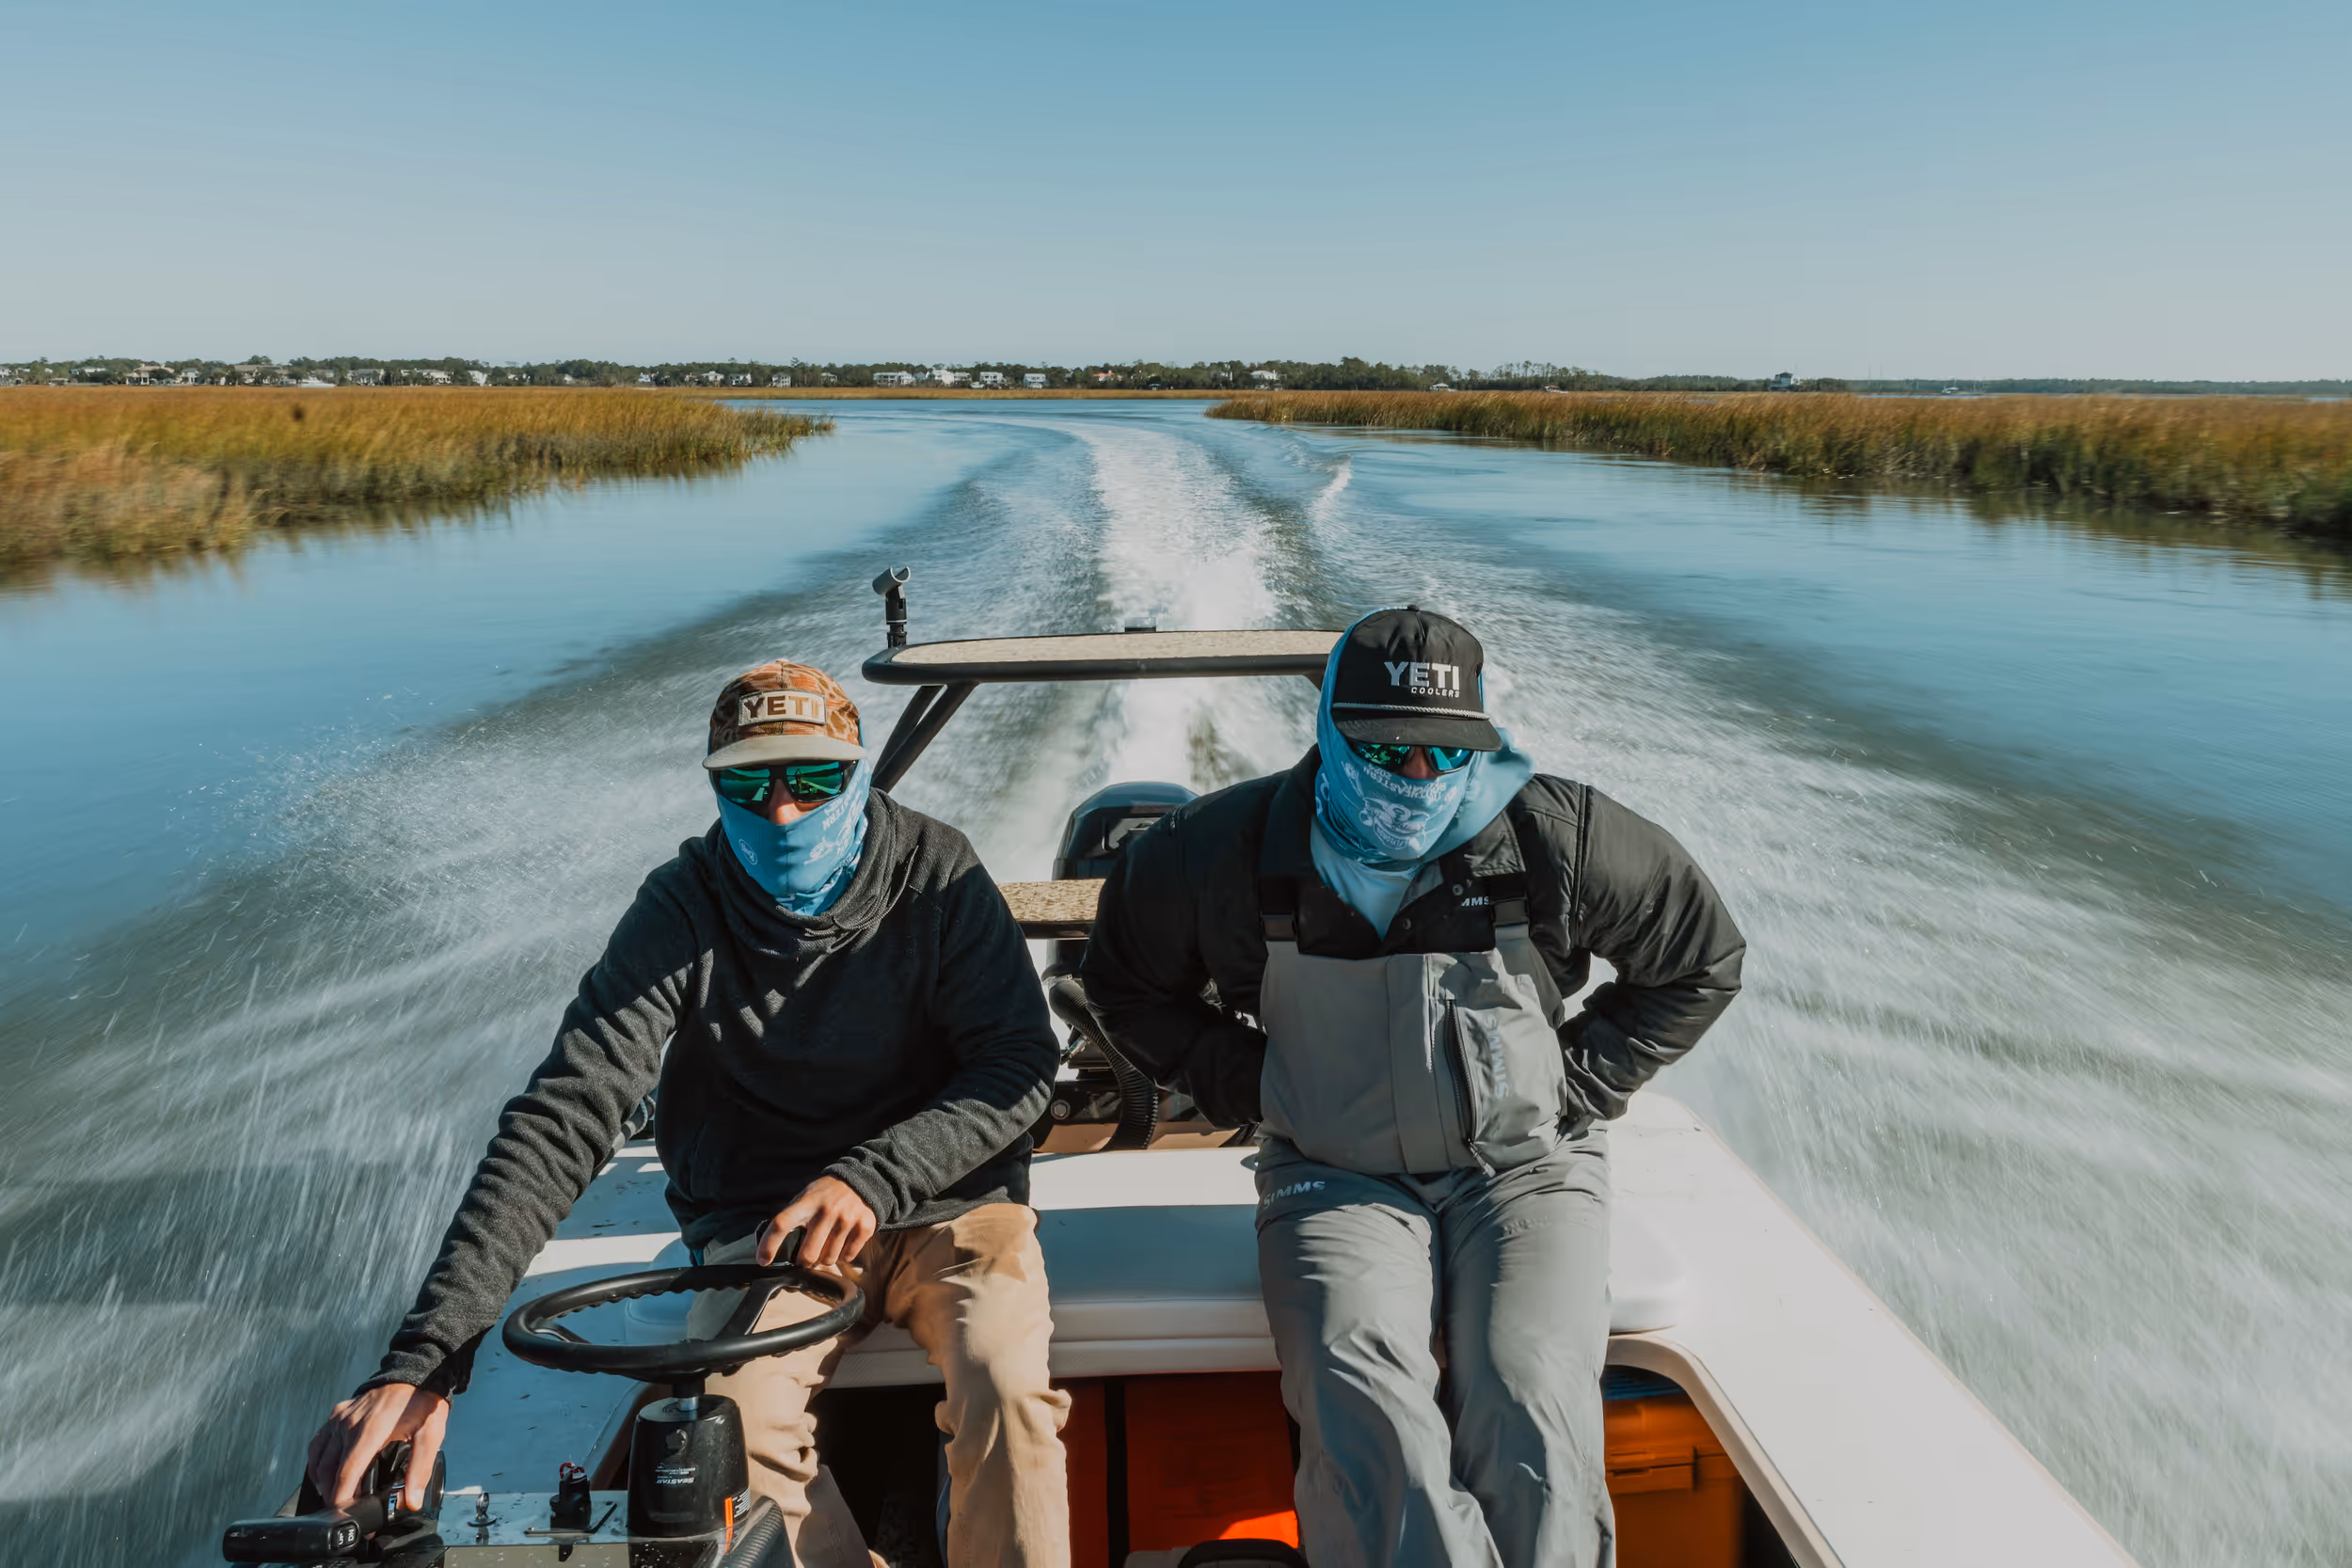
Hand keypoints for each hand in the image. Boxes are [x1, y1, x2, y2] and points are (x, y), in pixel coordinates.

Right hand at [305, 1381, 448, 1510]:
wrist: (414, 1371)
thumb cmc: (422, 1402)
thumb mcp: (430, 1435)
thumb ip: (420, 1469)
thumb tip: (412, 1501)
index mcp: (370, 1430)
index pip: (346, 1472)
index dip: (341, 1498)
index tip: (343, 1515)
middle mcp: (348, 1424)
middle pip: (329, 1470)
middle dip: (332, 1495)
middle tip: (343, 1511)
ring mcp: (339, 1418)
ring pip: (318, 1459)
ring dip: (322, 1481)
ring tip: (334, 1498)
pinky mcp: (336, 1414)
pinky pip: (318, 1444)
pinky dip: (317, 1463)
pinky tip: (325, 1474)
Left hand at [756, 1176, 877, 1269]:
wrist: (862, 1181)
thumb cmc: (827, 1194)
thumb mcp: (806, 1197)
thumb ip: (793, 1218)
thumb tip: (774, 1246)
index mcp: (807, 1203)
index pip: (782, 1224)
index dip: (769, 1245)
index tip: (763, 1260)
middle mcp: (826, 1211)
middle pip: (807, 1254)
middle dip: (804, 1261)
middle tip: (806, 1254)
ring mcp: (847, 1220)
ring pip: (828, 1260)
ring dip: (824, 1258)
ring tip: (828, 1244)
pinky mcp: (864, 1227)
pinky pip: (847, 1258)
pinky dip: (842, 1256)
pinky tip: (842, 1242)